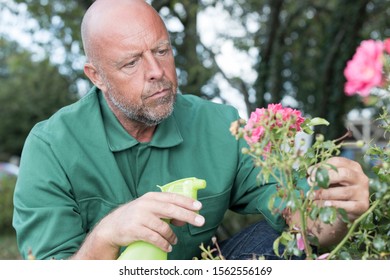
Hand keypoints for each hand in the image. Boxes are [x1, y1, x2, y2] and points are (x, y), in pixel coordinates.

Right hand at [85, 192, 203, 257]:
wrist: (112, 226)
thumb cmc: (135, 216)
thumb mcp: (150, 209)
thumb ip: (166, 211)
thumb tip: (184, 219)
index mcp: (151, 197)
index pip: (173, 197)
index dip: (187, 202)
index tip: (199, 206)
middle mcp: (146, 204)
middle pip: (172, 210)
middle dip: (188, 216)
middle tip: (200, 221)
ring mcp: (140, 217)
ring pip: (164, 227)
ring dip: (173, 236)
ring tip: (174, 241)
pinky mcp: (136, 230)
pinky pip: (155, 238)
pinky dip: (164, 244)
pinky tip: (168, 247)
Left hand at [311, 157, 369, 220]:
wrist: (344, 210)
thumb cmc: (335, 190)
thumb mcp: (329, 179)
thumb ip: (321, 174)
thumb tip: (310, 172)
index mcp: (353, 167)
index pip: (338, 161)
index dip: (322, 166)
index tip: (310, 172)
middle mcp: (361, 178)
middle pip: (344, 174)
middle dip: (325, 177)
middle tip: (311, 182)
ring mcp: (363, 192)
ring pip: (344, 192)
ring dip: (325, 194)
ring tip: (311, 196)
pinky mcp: (363, 206)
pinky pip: (349, 206)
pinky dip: (335, 205)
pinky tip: (325, 204)